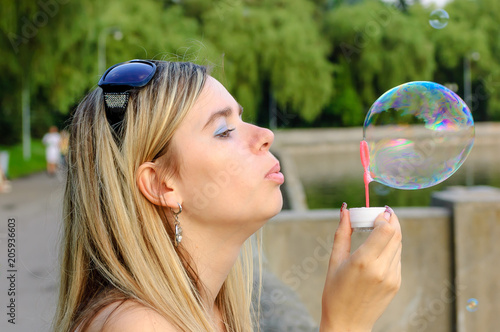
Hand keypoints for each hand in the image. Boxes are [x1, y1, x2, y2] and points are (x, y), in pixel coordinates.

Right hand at [320, 204, 401, 331]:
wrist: (347, 323)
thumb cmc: (334, 292)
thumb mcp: (334, 260)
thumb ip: (342, 233)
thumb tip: (345, 209)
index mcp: (363, 262)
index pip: (386, 230)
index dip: (384, 217)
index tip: (375, 213)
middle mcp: (381, 269)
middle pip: (396, 234)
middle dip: (390, 220)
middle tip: (378, 215)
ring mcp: (392, 277)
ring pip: (399, 245)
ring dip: (390, 233)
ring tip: (375, 231)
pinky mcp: (396, 283)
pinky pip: (397, 258)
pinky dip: (390, 248)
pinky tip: (377, 250)